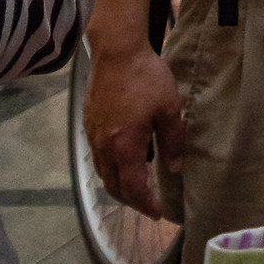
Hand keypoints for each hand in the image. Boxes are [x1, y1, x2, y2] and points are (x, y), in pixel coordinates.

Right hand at [84, 41, 183, 218]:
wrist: (116, 51)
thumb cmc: (146, 78)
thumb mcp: (169, 108)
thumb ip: (172, 141)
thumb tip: (174, 168)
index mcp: (124, 147)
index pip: (132, 188)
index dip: (145, 204)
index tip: (157, 212)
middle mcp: (103, 147)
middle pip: (113, 186)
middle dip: (130, 200)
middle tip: (147, 203)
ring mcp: (93, 135)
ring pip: (102, 172)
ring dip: (118, 184)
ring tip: (135, 185)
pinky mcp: (89, 123)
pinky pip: (97, 156)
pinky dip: (110, 167)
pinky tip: (122, 158)